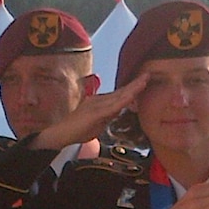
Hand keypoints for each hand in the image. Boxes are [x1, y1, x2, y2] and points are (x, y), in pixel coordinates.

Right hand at [31, 74, 147, 150]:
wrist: (61, 134)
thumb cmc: (77, 131)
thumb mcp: (96, 124)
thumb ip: (106, 117)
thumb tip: (117, 112)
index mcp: (100, 103)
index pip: (119, 95)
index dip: (131, 89)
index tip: (143, 83)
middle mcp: (99, 100)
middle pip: (121, 92)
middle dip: (135, 84)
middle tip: (148, 75)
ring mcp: (97, 105)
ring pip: (119, 96)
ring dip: (133, 88)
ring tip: (145, 79)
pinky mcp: (95, 112)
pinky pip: (113, 105)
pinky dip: (124, 99)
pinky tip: (133, 95)